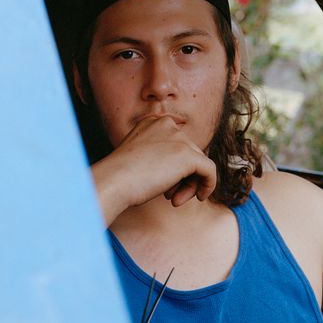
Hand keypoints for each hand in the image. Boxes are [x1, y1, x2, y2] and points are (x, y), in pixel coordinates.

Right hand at [92, 116, 216, 224]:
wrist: (112, 182)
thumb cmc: (120, 177)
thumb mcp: (140, 159)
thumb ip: (161, 156)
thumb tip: (185, 169)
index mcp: (154, 123)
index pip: (177, 144)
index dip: (174, 168)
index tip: (165, 186)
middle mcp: (167, 125)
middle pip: (189, 153)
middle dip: (183, 178)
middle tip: (171, 197)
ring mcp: (179, 139)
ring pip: (198, 163)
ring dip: (190, 184)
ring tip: (175, 200)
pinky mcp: (188, 155)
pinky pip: (210, 170)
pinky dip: (209, 184)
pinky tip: (200, 196)